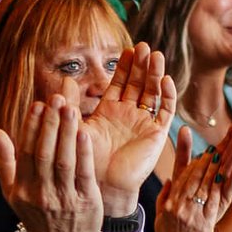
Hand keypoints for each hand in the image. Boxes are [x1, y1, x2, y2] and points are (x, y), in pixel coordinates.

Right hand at [0, 99, 102, 231]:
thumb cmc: (36, 215)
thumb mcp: (12, 193)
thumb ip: (3, 162)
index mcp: (22, 190)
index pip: (26, 152)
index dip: (32, 127)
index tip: (38, 104)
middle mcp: (41, 194)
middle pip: (45, 154)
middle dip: (50, 124)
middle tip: (56, 99)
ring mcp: (64, 199)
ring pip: (64, 161)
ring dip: (67, 133)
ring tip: (70, 108)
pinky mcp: (86, 203)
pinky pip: (84, 173)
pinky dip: (83, 152)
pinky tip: (84, 132)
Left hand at [83, 42, 176, 215]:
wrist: (101, 185)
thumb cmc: (86, 160)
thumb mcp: (75, 127)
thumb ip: (70, 103)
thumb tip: (63, 78)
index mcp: (110, 110)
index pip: (120, 82)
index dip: (125, 67)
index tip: (128, 49)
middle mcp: (128, 114)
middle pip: (139, 83)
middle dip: (142, 65)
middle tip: (145, 46)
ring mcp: (144, 122)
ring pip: (153, 92)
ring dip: (156, 74)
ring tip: (157, 55)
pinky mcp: (156, 134)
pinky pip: (165, 111)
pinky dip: (168, 96)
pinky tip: (166, 80)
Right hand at [154, 124, 231, 231]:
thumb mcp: (160, 216)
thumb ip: (165, 196)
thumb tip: (170, 179)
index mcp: (170, 200)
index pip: (186, 173)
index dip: (201, 156)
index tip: (213, 143)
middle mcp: (181, 204)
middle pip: (201, 171)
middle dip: (218, 150)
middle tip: (231, 133)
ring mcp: (193, 213)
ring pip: (211, 181)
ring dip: (226, 160)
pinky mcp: (205, 223)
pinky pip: (218, 199)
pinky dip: (227, 183)